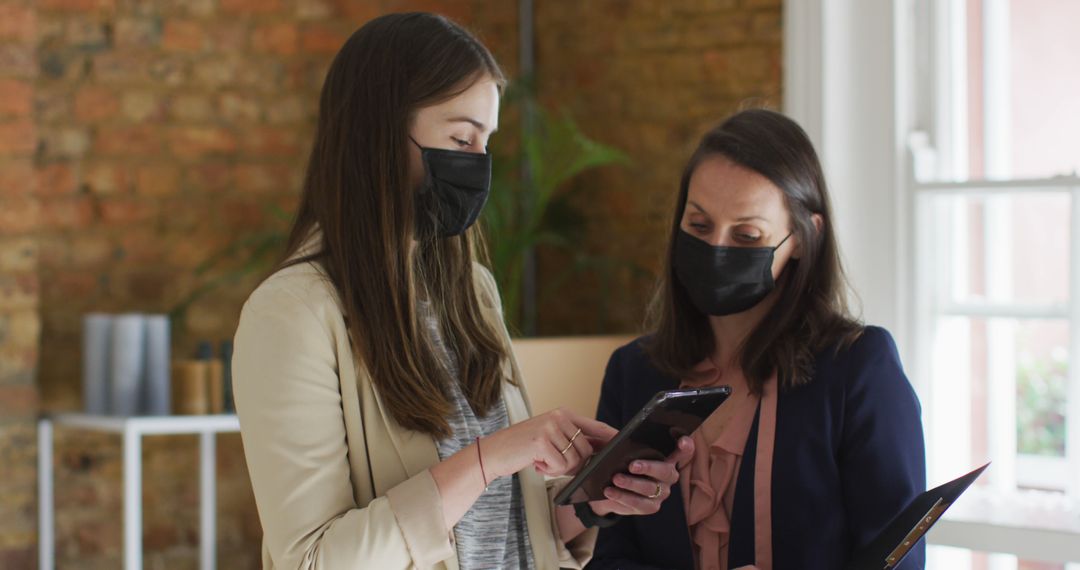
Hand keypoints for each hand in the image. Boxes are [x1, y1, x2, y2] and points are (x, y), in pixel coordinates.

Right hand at [482, 408, 617, 478]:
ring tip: (542, 462)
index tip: (623, 442)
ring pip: (574, 459)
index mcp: (562, 413)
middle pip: (586, 449)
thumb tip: (597, 453)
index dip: (610, 436)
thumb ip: (572, 441)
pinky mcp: (541, 441)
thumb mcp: (549, 438)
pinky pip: (560, 465)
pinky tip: (536, 464)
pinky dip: (549, 471)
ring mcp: (550, 427)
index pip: (594, 425)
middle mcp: (558, 416)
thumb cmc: (522, 448)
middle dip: (575, 464)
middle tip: (553, 464)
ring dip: (560, 468)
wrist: (494, 452)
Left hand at [589, 436, 694, 515]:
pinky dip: (622, 497)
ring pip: (650, 489)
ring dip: (631, 483)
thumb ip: (632, 449)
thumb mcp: (628, 456)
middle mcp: (669, 477)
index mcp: (667, 460)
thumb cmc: (624, 467)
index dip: (686, 447)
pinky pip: (638, 503)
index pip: (683, 452)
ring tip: (616, 479)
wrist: (613, 492)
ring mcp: (661, 493)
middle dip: (649, 467)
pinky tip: (610, 491)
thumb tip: (624, 445)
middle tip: (632, 465)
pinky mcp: (650, 507)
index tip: (683, 441)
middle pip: (665, 471)